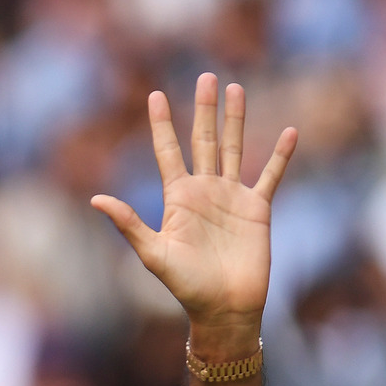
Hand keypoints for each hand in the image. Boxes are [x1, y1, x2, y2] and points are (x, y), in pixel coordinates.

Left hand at [91, 74, 296, 360]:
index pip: (167, 151)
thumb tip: (95, 199)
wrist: (224, 309)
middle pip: (203, 140)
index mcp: (178, 198)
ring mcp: (232, 197)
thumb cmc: (186, 286)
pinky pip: (270, 175)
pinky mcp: (258, 208)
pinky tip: (289, 131)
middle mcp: (204, 191)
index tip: (155, 94)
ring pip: (233, 148)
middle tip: (205, 77)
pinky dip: (280, 155)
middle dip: (203, 109)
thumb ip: (129, 224)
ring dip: (235, 120)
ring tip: (235, 88)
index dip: (161, 124)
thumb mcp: (153, 253)